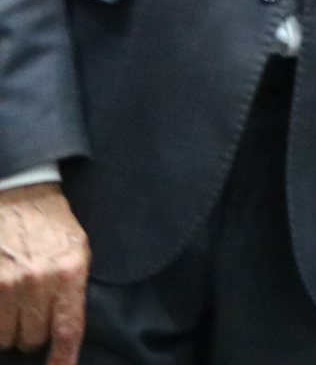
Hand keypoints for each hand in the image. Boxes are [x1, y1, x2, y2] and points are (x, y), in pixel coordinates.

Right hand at [0, 182, 86, 364]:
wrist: (22, 196)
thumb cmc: (53, 225)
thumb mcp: (77, 251)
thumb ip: (72, 291)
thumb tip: (63, 332)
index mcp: (70, 273)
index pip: (67, 329)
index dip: (62, 359)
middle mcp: (38, 281)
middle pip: (31, 339)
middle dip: (31, 333)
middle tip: (30, 312)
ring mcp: (7, 283)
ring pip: (5, 336)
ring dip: (8, 329)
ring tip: (13, 304)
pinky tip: (2, 303)